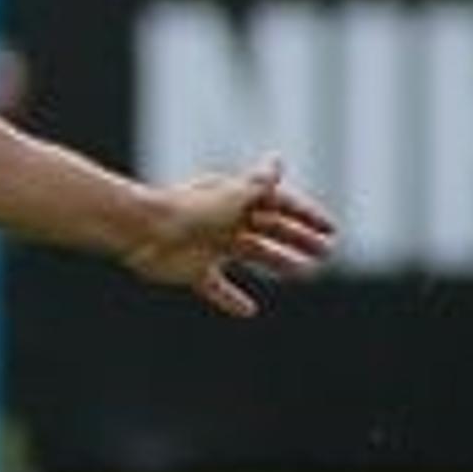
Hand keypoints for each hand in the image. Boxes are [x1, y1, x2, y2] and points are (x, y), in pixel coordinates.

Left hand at [122, 155, 338, 316]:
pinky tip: (248, 310)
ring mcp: (209, 245)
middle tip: (326, 251)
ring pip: (251, 254)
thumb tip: (277, 161)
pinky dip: (231, 299)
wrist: (142, 231)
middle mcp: (223, 220)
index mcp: (233, 198)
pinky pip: (216, 287)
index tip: (331, 229)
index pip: (277, 203)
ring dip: (278, 262)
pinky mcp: (193, 270)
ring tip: (304, 273)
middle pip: (268, 229)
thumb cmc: (188, 210)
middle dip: (298, 238)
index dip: (305, 216)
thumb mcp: (230, 196)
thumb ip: (257, 184)